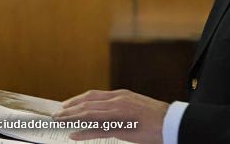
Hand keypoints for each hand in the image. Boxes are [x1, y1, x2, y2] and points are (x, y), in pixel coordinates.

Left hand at [52, 89, 168, 143]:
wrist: (173, 122)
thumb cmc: (156, 118)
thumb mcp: (135, 108)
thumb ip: (120, 108)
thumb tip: (107, 114)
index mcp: (120, 95)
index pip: (92, 96)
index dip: (76, 101)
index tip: (65, 106)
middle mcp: (117, 100)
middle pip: (87, 103)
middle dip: (69, 109)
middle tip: (56, 115)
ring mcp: (119, 113)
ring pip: (89, 114)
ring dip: (72, 118)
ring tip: (59, 122)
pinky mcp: (123, 126)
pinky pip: (99, 129)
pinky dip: (84, 130)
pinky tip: (74, 134)